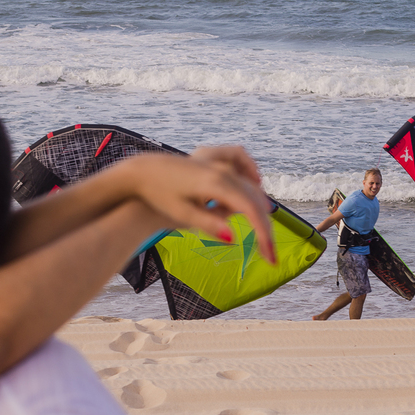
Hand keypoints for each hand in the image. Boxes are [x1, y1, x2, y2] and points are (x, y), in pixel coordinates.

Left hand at [123, 150, 277, 264]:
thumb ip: (209, 224)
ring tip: (261, 231)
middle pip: (255, 199)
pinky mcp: (214, 156)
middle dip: (264, 229)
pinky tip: (255, 181)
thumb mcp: (182, 214)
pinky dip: (250, 173)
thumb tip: (232, 239)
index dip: (264, 235)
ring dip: (259, 206)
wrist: (143, 172)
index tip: (271, 258)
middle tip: (269, 255)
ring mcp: (219, 160)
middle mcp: (222, 169)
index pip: (251, 210)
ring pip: (251, 183)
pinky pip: (241, 161)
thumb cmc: (159, 195)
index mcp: (216, 184)